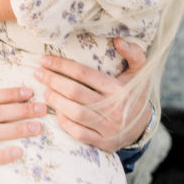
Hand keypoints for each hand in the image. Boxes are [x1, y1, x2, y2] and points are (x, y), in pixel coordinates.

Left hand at [35, 39, 149, 152]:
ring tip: (45, 91)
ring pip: (75, 113)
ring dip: (55, 100)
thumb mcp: (141, 72)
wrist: (145, 126)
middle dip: (53, 80)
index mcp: (119, 89)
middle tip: (38, 73)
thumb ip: (134, 53)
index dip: (62, 65)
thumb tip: (118, 40)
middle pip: (75, 92)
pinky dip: (65, 122)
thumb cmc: (136, 94)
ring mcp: (108, 128)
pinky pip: (79, 133)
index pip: (84, 74)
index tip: (45, 59)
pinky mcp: (104, 143)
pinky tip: (57, 112)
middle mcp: (114, 109)